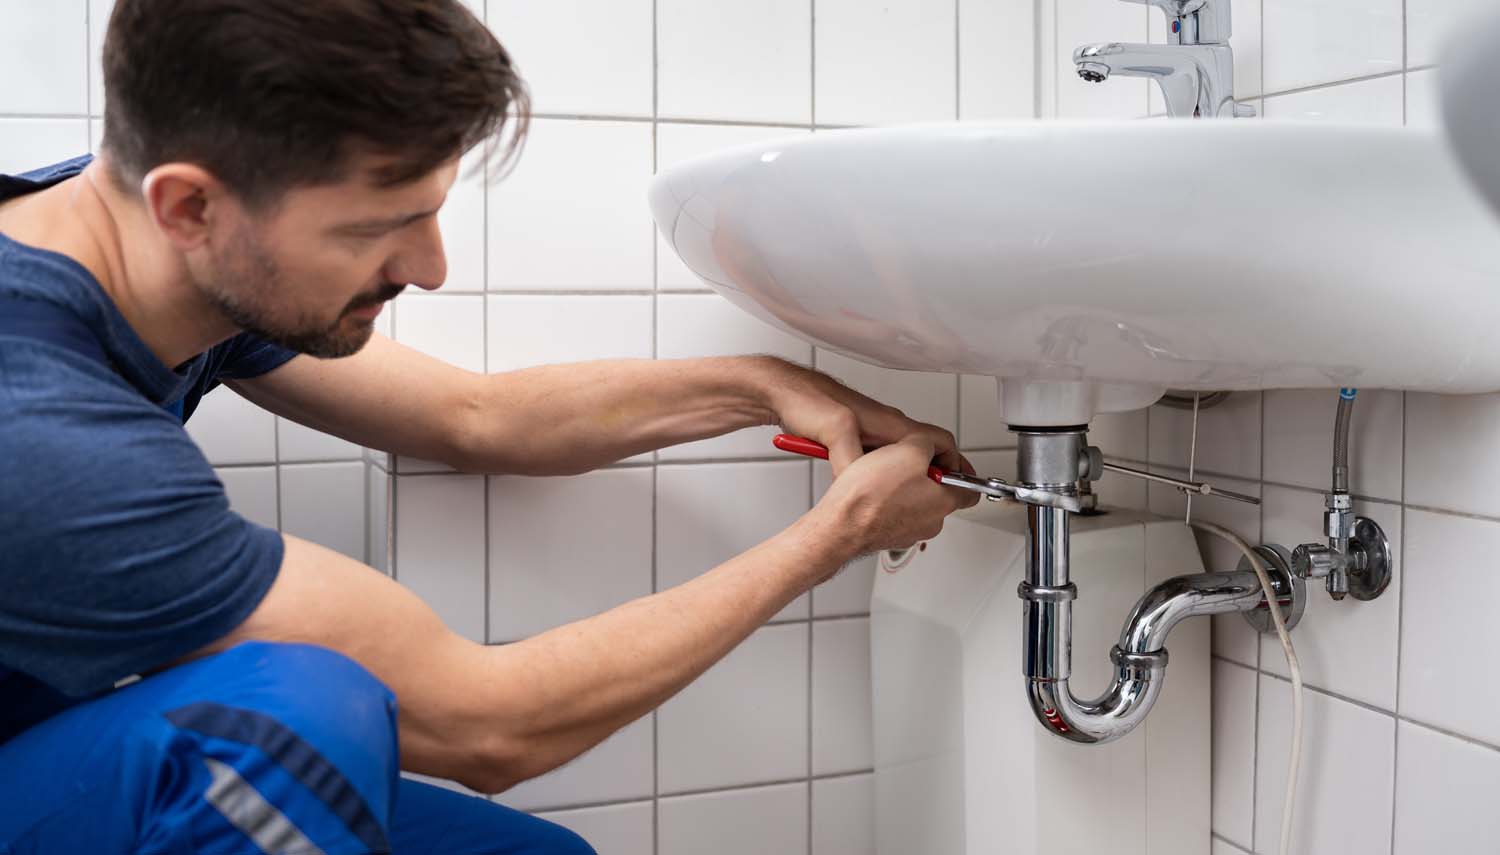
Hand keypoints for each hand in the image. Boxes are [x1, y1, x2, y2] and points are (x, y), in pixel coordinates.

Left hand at [751, 357, 977, 478]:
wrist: (782, 392)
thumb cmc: (808, 401)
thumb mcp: (833, 431)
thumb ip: (849, 457)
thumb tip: (858, 482)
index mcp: (890, 423)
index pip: (939, 441)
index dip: (954, 464)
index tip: (960, 485)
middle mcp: (886, 426)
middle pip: (925, 453)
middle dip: (936, 476)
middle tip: (943, 500)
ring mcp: (871, 432)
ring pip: (903, 459)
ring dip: (913, 477)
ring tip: (916, 499)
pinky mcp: (855, 439)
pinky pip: (881, 461)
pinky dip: (887, 476)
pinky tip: (878, 490)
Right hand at [811, 433, 974, 557]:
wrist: (838, 527)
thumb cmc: (869, 497)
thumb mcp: (909, 449)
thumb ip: (929, 442)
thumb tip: (930, 443)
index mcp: (944, 503)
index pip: (970, 489)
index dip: (959, 469)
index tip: (945, 459)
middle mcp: (931, 522)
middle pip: (938, 491)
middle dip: (924, 473)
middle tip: (904, 460)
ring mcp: (908, 531)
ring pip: (913, 500)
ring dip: (902, 485)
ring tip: (881, 474)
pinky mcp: (887, 534)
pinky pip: (892, 511)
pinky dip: (884, 499)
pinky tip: (869, 490)